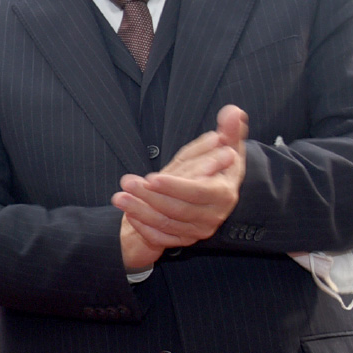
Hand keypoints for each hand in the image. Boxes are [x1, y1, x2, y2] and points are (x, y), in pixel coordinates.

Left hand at [113, 106, 247, 269]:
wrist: (211, 192)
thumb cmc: (216, 164)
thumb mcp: (223, 146)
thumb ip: (229, 130)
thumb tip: (233, 112)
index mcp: (224, 192)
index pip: (200, 192)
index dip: (176, 187)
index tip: (152, 178)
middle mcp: (214, 215)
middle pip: (178, 209)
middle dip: (149, 196)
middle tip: (127, 182)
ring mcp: (198, 230)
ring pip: (166, 224)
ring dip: (140, 211)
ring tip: (119, 196)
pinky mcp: (184, 240)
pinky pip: (160, 238)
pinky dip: (143, 227)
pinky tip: (129, 214)